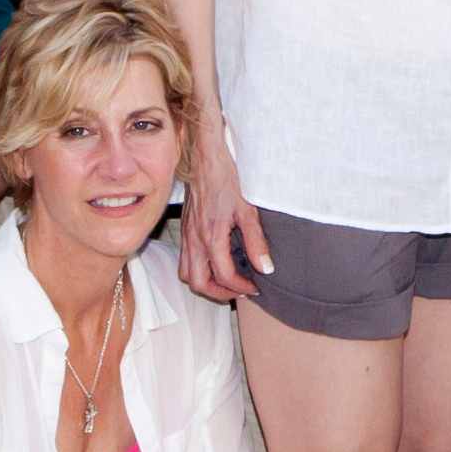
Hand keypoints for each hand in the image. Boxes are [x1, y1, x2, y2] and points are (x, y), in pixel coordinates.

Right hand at [178, 120, 273, 297]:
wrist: (206, 158)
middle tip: (240, 291)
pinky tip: (214, 263)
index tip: (256, 287)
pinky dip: (198, 269)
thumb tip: (266, 268)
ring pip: (187, 274)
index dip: (242, 287)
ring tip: (226, 282)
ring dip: (206, 283)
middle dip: (220, 293)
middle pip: (199, 283)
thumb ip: (256, 241)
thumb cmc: (227, 179)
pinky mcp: (185, 229)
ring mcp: (187, 235)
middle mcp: (195, 240)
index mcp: (211, 236)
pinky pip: (184, 260)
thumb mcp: (248, 210)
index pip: (224, 275)